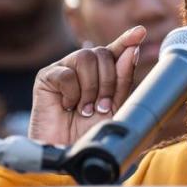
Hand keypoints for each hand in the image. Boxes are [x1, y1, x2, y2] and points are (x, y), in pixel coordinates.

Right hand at [29, 26, 145, 144]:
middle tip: (102, 107)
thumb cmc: (90, 134)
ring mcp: (65, 70)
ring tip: (85, 109)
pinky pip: (66, 73)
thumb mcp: (114, 108)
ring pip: (85, 57)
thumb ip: (123, 80)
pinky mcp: (46, 77)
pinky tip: (67, 106)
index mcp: (102, 74)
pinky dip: (72, 93)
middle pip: (102, 53)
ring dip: (91, 88)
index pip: (116, 51)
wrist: (67, 153)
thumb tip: (132, 50)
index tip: (140, 32)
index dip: (127, 40)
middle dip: (109, 81)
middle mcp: (83, 68)